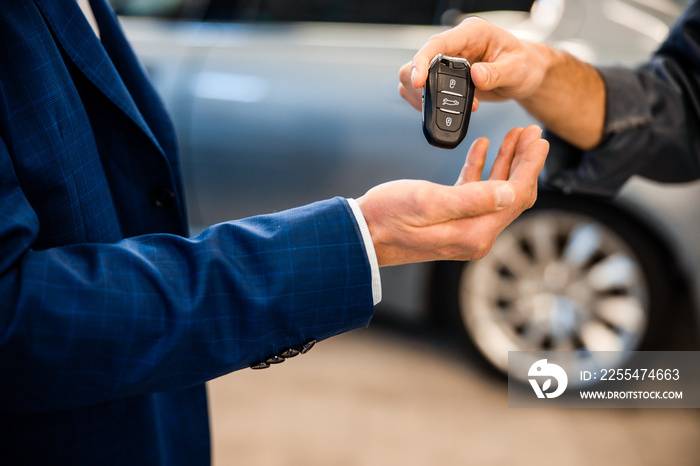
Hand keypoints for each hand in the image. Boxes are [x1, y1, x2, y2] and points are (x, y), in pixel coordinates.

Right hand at [357, 125, 548, 266]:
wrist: (361, 234)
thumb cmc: (388, 217)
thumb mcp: (430, 202)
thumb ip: (472, 198)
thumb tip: (510, 192)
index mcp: (475, 233)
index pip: (515, 196)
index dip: (530, 165)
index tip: (540, 139)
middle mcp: (474, 234)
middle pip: (511, 193)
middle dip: (524, 161)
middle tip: (532, 132)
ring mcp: (463, 228)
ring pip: (496, 191)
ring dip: (506, 161)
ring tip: (514, 134)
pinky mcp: (449, 220)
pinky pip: (474, 192)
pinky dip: (481, 169)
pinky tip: (483, 147)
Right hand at [397, 16, 604, 149]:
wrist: (526, 73)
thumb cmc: (525, 65)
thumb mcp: (517, 69)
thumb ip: (496, 73)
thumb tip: (475, 76)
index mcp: (471, 34)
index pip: (437, 44)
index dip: (422, 62)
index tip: (417, 82)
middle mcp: (454, 45)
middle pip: (418, 62)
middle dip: (421, 87)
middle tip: (437, 107)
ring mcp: (447, 61)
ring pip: (413, 77)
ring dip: (423, 97)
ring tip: (446, 110)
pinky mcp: (444, 77)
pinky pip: (423, 90)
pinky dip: (426, 103)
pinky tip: (444, 110)